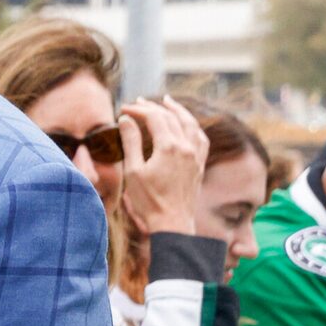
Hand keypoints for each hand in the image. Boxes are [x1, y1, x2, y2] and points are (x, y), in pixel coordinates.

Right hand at [116, 96, 207, 238]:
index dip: (139, 109)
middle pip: (171, 117)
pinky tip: (188, 124)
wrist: (173, 223)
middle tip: (139, 102)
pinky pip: (201, 138)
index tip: (124, 108)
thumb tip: (126, 120)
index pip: (154, 118)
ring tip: (168, 102)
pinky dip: (193, 126)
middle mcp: (186, 146)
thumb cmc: (149, 201)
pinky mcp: (200, 164)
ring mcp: (195, 155)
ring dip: (178, 110)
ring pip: (190, 123)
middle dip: (154, 107)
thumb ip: (131, 142)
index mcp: (168, 147)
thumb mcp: (133, 171)